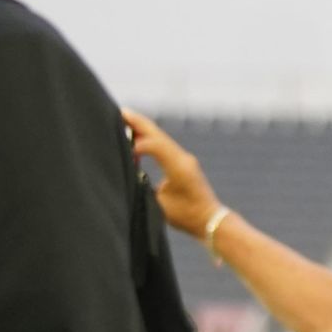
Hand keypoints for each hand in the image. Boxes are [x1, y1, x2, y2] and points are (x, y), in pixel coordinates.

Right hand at [121, 108, 225, 240]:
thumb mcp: (160, 204)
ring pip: (161, 138)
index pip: (156, 146)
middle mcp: (183, 158)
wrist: (211, 219)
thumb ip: (145, 187)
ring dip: (143, 129)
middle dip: (138, 123)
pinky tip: (137, 138)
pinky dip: (149, 139)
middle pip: (158, 134)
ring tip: (124, 120)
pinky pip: (164, 145)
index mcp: (179, 167)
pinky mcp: (184, 162)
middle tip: (120, 112)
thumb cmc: (187, 216)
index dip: (137, 144)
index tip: (121, 147)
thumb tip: (131, 172)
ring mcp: (184, 159)